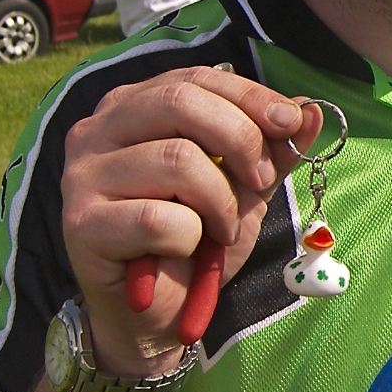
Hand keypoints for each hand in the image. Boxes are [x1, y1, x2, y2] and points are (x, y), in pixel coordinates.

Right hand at [59, 69, 320, 369]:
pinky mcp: (80, 222)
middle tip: (261, 180)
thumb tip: (311, 110)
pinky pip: (157, 218)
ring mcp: (81, 174)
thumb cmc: (195, 241)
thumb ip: (271, 149)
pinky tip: (185, 252)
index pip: (195, 77)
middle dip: (240, 139)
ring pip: (175, 160)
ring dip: (219, 202)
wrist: (159, 314)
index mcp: (133, 105)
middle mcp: (98, 129)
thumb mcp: (243, 188)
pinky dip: (189, 239)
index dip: (249, 96)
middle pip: (180, 103)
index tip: (291, 123)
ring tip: (222, 229)